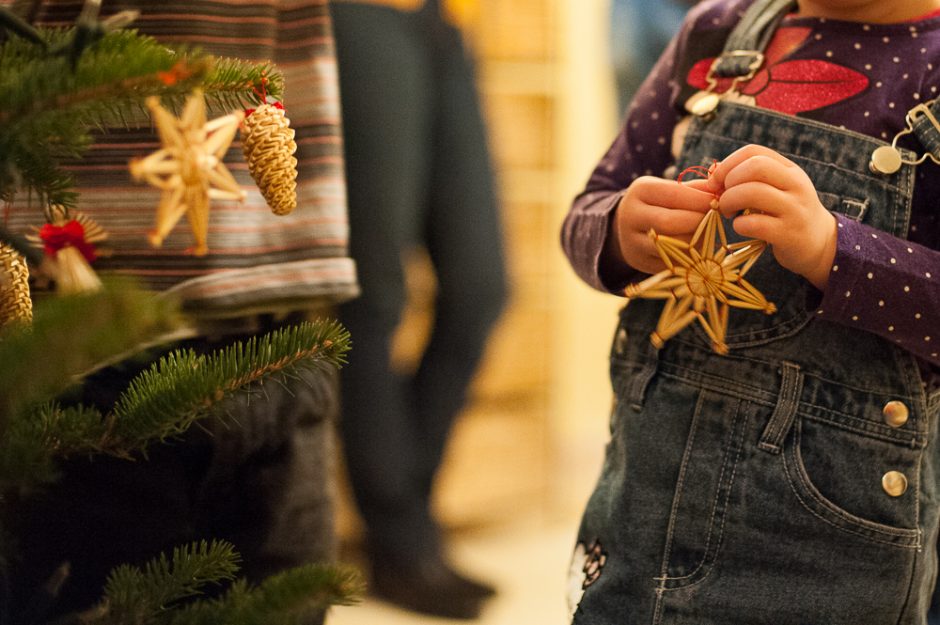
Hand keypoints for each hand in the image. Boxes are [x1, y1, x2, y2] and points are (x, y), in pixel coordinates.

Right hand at [606, 175, 713, 274]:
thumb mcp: (670, 188)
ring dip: (696, 240)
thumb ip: (696, 189)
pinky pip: (671, 262)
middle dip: (698, 221)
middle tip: (714, 219)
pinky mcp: (640, 261)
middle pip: (670, 222)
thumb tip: (724, 190)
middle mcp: (631, 216)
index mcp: (640, 191)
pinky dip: (688, 256)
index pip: (675, 195)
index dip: (701, 200)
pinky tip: (694, 247)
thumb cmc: (657, 202)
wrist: (627, 225)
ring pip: (672, 245)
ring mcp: (632, 242)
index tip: (718, 202)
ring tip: (705, 233)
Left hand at [707, 144, 837, 289]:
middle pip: (755, 167)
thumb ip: (751, 179)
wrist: (819, 243)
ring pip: (752, 192)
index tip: (716, 182)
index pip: (754, 152)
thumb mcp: (777, 189)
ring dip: (729, 202)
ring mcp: (794, 209)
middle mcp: (796, 185)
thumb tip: (713, 175)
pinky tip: (741, 227)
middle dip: (729, 181)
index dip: (727, 164)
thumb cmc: (786, 213)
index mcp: (790, 169)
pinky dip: (739, 225)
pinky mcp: (789, 234)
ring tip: (729, 213)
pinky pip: (755, 224)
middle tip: (723, 198)